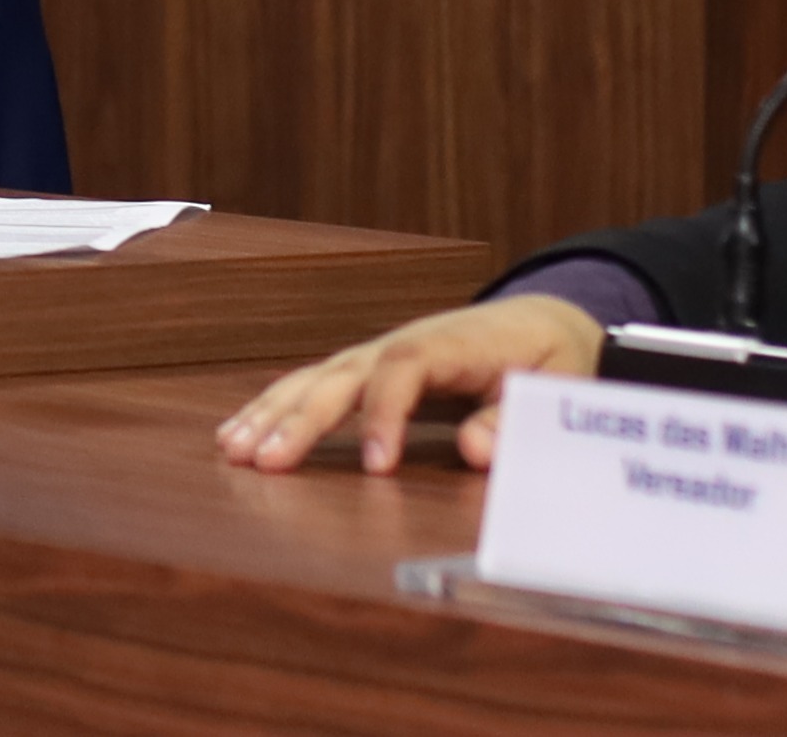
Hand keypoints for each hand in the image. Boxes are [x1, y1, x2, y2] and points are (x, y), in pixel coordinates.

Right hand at [215, 295, 606, 475]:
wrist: (536, 320)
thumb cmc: (545, 356)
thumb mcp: (552, 384)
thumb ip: (510, 418)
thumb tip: (474, 450)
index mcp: (447, 344)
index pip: (404, 371)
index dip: (385, 416)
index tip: (380, 467)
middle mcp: (398, 344)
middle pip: (340, 376)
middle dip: (301, 419)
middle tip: (267, 460)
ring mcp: (373, 355)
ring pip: (313, 380)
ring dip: (272, 413)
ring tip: (234, 448)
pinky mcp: (362, 371)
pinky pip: (311, 386)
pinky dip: (273, 409)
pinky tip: (240, 433)